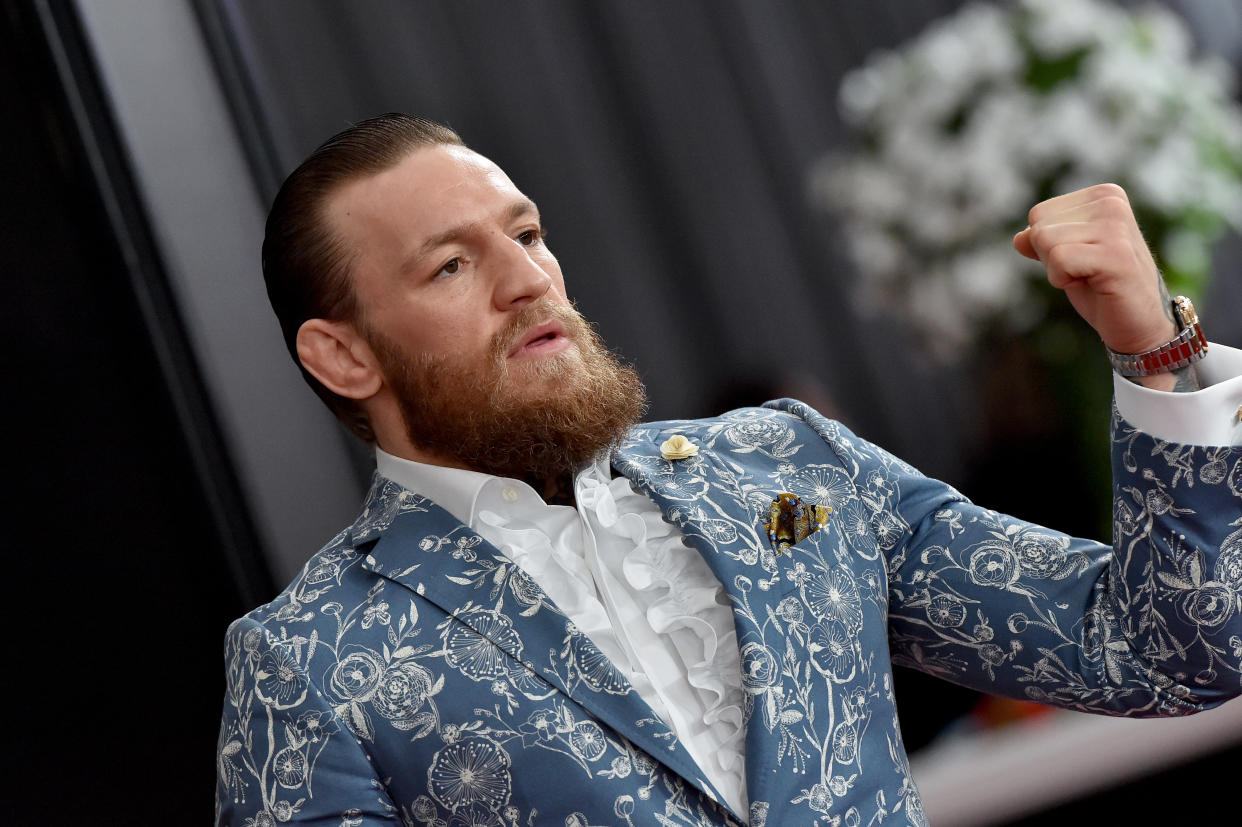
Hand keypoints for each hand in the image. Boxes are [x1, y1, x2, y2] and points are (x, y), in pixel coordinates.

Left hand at [1013, 184, 1175, 355]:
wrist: (1139, 323)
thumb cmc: (1101, 288)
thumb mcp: (1065, 258)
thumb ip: (1042, 241)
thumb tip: (1019, 239)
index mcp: (1103, 195)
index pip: (1038, 214)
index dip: (1048, 246)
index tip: (1080, 258)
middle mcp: (1112, 202)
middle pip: (1038, 226)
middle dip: (1051, 257)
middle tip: (1086, 271)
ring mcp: (1116, 225)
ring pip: (1045, 241)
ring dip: (1058, 271)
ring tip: (1091, 277)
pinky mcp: (1116, 254)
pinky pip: (1058, 259)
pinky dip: (1064, 280)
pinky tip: (1094, 284)